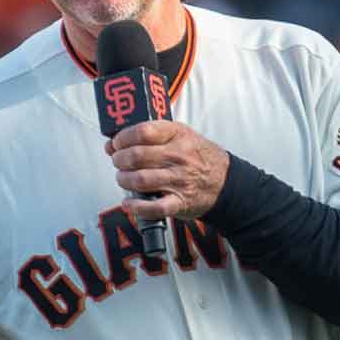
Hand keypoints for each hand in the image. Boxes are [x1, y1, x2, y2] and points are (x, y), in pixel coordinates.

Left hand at [106, 121, 231, 219]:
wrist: (226, 182)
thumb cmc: (198, 157)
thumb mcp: (180, 136)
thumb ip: (148, 137)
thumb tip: (113, 143)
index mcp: (178, 135)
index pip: (143, 131)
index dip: (123, 138)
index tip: (116, 143)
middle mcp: (179, 156)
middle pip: (136, 156)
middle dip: (119, 160)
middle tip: (118, 162)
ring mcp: (179, 180)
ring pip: (140, 180)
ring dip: (124, 180)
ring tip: (124, 179)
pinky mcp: (179, 202)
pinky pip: (154, 207)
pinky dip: (137, 207)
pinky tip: (129, 203)